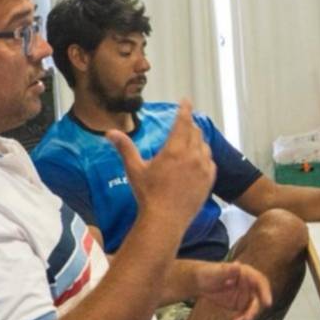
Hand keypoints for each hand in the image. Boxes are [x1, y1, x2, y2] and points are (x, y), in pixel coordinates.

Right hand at [107, 99, 215, 226]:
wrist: (166, 219)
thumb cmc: (148, 194)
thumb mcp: (135, 169)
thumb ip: (125, 148)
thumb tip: (109, 132)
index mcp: (174, 149)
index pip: (183, 121)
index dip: (184, 109)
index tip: (186, 100)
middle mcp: (192, 156)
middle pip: (194, 131)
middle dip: (188, 125)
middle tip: (183, 123)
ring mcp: (203, 168)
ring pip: (204, 145)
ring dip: (197, 140)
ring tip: (188, 141)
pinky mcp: (209, 180)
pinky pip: (210, 161)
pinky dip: (204, 156)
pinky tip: (197, 159)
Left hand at [191, 261, 272, 319]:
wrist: (200, 282)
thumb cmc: (209, 272)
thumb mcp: (217, 271)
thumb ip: (227, 270)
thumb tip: (237, 265)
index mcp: (247, 273)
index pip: (260, 282)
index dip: (265, 292)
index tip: (267, 304)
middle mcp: (249, 285)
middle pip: (257, 298)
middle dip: (254, 310)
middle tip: (248, 319)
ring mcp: (245, 295)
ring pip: (252, 308)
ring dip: (248, 317)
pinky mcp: (240, 304)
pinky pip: (244, 314)